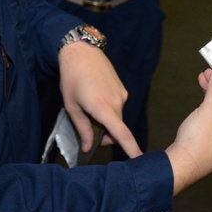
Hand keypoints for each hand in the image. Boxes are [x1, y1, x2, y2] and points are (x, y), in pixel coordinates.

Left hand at [58, 40, 140, 156]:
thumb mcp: (72, 106)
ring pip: (116, 117)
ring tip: (89, 106)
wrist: (81, 52)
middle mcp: (117, 102)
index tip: (140, 159)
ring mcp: (121, 95)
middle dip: (105, 135)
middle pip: (116, 128)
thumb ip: (82, 129)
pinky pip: (117, 106)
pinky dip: (109, 110)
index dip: (131, 149)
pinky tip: (95, 98)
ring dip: (106, 121)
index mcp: (103, 108)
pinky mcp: (122, 89)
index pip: (122, 133)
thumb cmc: (71, 78)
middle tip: (88, 129)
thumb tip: (89, 147)